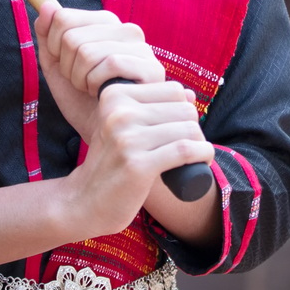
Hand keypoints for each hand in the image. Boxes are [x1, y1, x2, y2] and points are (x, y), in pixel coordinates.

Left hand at [33, 0, 164, 139]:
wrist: (103, 135)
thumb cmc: (82, 101)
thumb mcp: (57, 67)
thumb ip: (47, 35)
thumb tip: (46, 6)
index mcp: (105, 24)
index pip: (63, 18)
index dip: (53, 47)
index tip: (66, 65)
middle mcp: (126, 29)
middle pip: (72, 37)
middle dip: (67, 68)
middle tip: (81, 83)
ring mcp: (142, 48)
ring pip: (88, 51)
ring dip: (80, 79)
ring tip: (91, 90)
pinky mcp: (151, 68)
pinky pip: (111, 63)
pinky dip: (97, 83)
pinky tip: (103, 94)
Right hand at [63, 79, 211, 238]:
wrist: (86, 200)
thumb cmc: (111, 161)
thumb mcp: (123, 125)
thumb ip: (152, 106)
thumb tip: (192, 95)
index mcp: (115, 95)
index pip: (174, 90)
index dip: (183, 109)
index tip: (177, 128)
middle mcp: (119, 113)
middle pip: (185, 109)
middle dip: (193, 128)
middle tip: (185, 147)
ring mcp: (127, 139)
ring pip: (189, 129)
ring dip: (200, 144)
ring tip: (192, 157)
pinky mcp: (138, 165)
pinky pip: (185, 150)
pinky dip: (203, 155)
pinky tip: (201, 161)